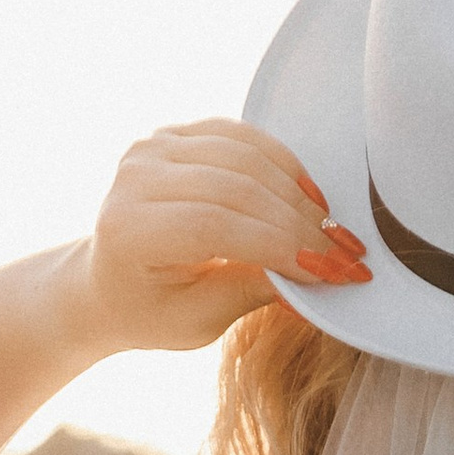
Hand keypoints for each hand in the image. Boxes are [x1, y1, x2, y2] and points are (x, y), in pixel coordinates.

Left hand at [75, 122, 368, 354]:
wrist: (107, 282)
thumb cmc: (150, 310)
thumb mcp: (198, 319)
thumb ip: (251, 289)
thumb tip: (317, 272)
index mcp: (130, 229)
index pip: (214, 225)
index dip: (278, 245)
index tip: (329, 273)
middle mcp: (135, 178)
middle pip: (236, 187)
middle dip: (300, 225)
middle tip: (346, 257)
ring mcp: (153, 148)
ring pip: (245, 156)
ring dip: (298, 194)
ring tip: (331, 230)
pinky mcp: (175, 135)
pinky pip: (242, 137)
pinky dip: (282, 163)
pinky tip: (309, 197)